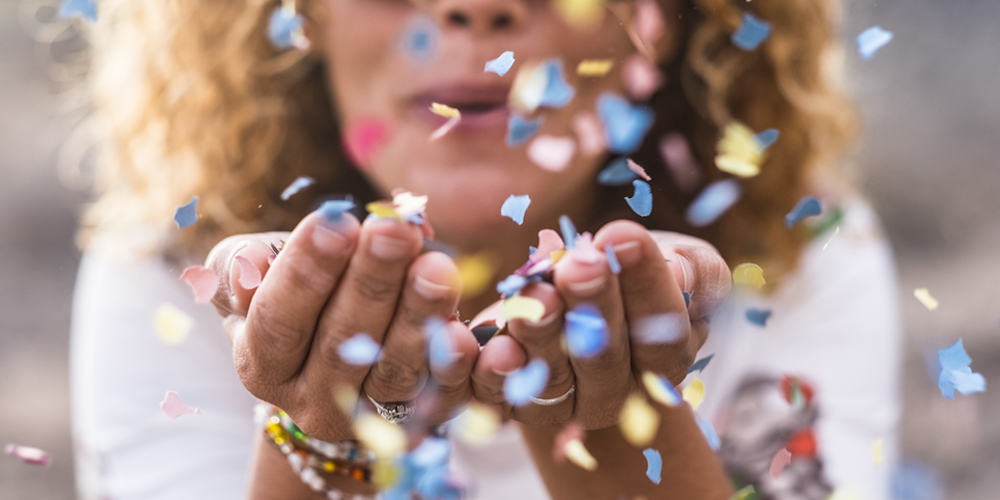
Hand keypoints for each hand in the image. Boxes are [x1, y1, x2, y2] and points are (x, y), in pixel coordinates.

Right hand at [206, 208, 479, 440]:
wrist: (333, 359)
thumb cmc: (288, 296)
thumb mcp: (249, 277)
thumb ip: (240, 266)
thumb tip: (251, 263)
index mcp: (262, 365)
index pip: (278, 320)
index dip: (305, 273)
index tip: (336, 221)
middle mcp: (311, 401)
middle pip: (341, 344)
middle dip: (371, 281)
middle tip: (396, 229)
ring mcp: (367, 419)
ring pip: (394, 372)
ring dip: (418, 316)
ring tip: (438, 265)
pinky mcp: (419, 422)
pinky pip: (442, 396)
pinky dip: (457, 365)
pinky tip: (469, 330)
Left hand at [469, 220, 730, 428]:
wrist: (579, 297)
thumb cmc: (636, 272)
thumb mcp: (682, 261)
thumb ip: (695, 270)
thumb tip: (680, 271)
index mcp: (665, 358)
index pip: (663, 330)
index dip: (646, 284)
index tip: (624, 235)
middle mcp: (618, 392)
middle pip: (605, 357)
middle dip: (592, 305)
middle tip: (581, 263)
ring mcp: (564, 402)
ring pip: (553, 377)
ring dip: (543, 333)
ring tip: (537, 290)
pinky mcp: (514, 402)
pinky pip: (501, 397)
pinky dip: (496, 374)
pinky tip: (496, 344)